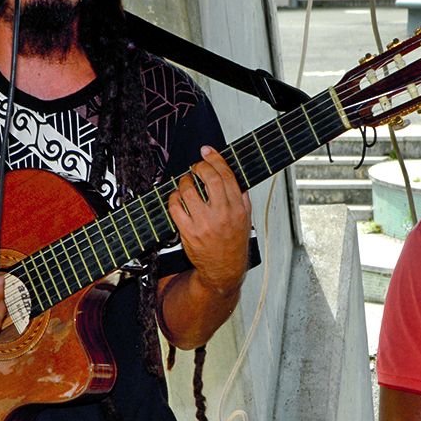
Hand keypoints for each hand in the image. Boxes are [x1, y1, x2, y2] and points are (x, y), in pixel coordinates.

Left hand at [167, 147, 249, 293]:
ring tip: (186, 183)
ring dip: (184, 182)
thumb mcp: (246, 220)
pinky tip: (177, 198)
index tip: (207, 151)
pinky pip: (175, 207)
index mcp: (237, 208)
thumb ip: (242, 199)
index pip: (226, 176)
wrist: (224, 270)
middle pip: (208, 179)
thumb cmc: (234, 245)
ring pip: (188, 191)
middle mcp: (222, 214)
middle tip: (196, 167)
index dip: (215, 159)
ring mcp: (204, 223)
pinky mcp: (188, 232)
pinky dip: (174, 198)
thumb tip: (235, 179)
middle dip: (199, 167)